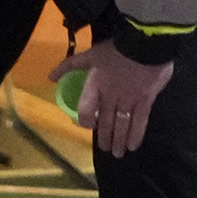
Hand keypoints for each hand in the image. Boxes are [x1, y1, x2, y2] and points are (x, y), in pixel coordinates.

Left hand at [49, 40, 176, 157]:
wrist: (145, 43)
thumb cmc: (116, 49)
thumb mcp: (90, 54)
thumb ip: (70, 66)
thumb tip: (50, 77)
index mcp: (95, 86)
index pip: (85, 110)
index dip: (85, 120)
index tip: (88, 125)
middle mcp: (110, 97)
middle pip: (105, 122)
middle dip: (104, 138)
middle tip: (105, 149)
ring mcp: (129, 100)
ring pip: (121, 125)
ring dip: (118, 141)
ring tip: (117, 153)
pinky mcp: (146, 101)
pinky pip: (140, 121)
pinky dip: (136, 135)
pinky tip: (133, 145)